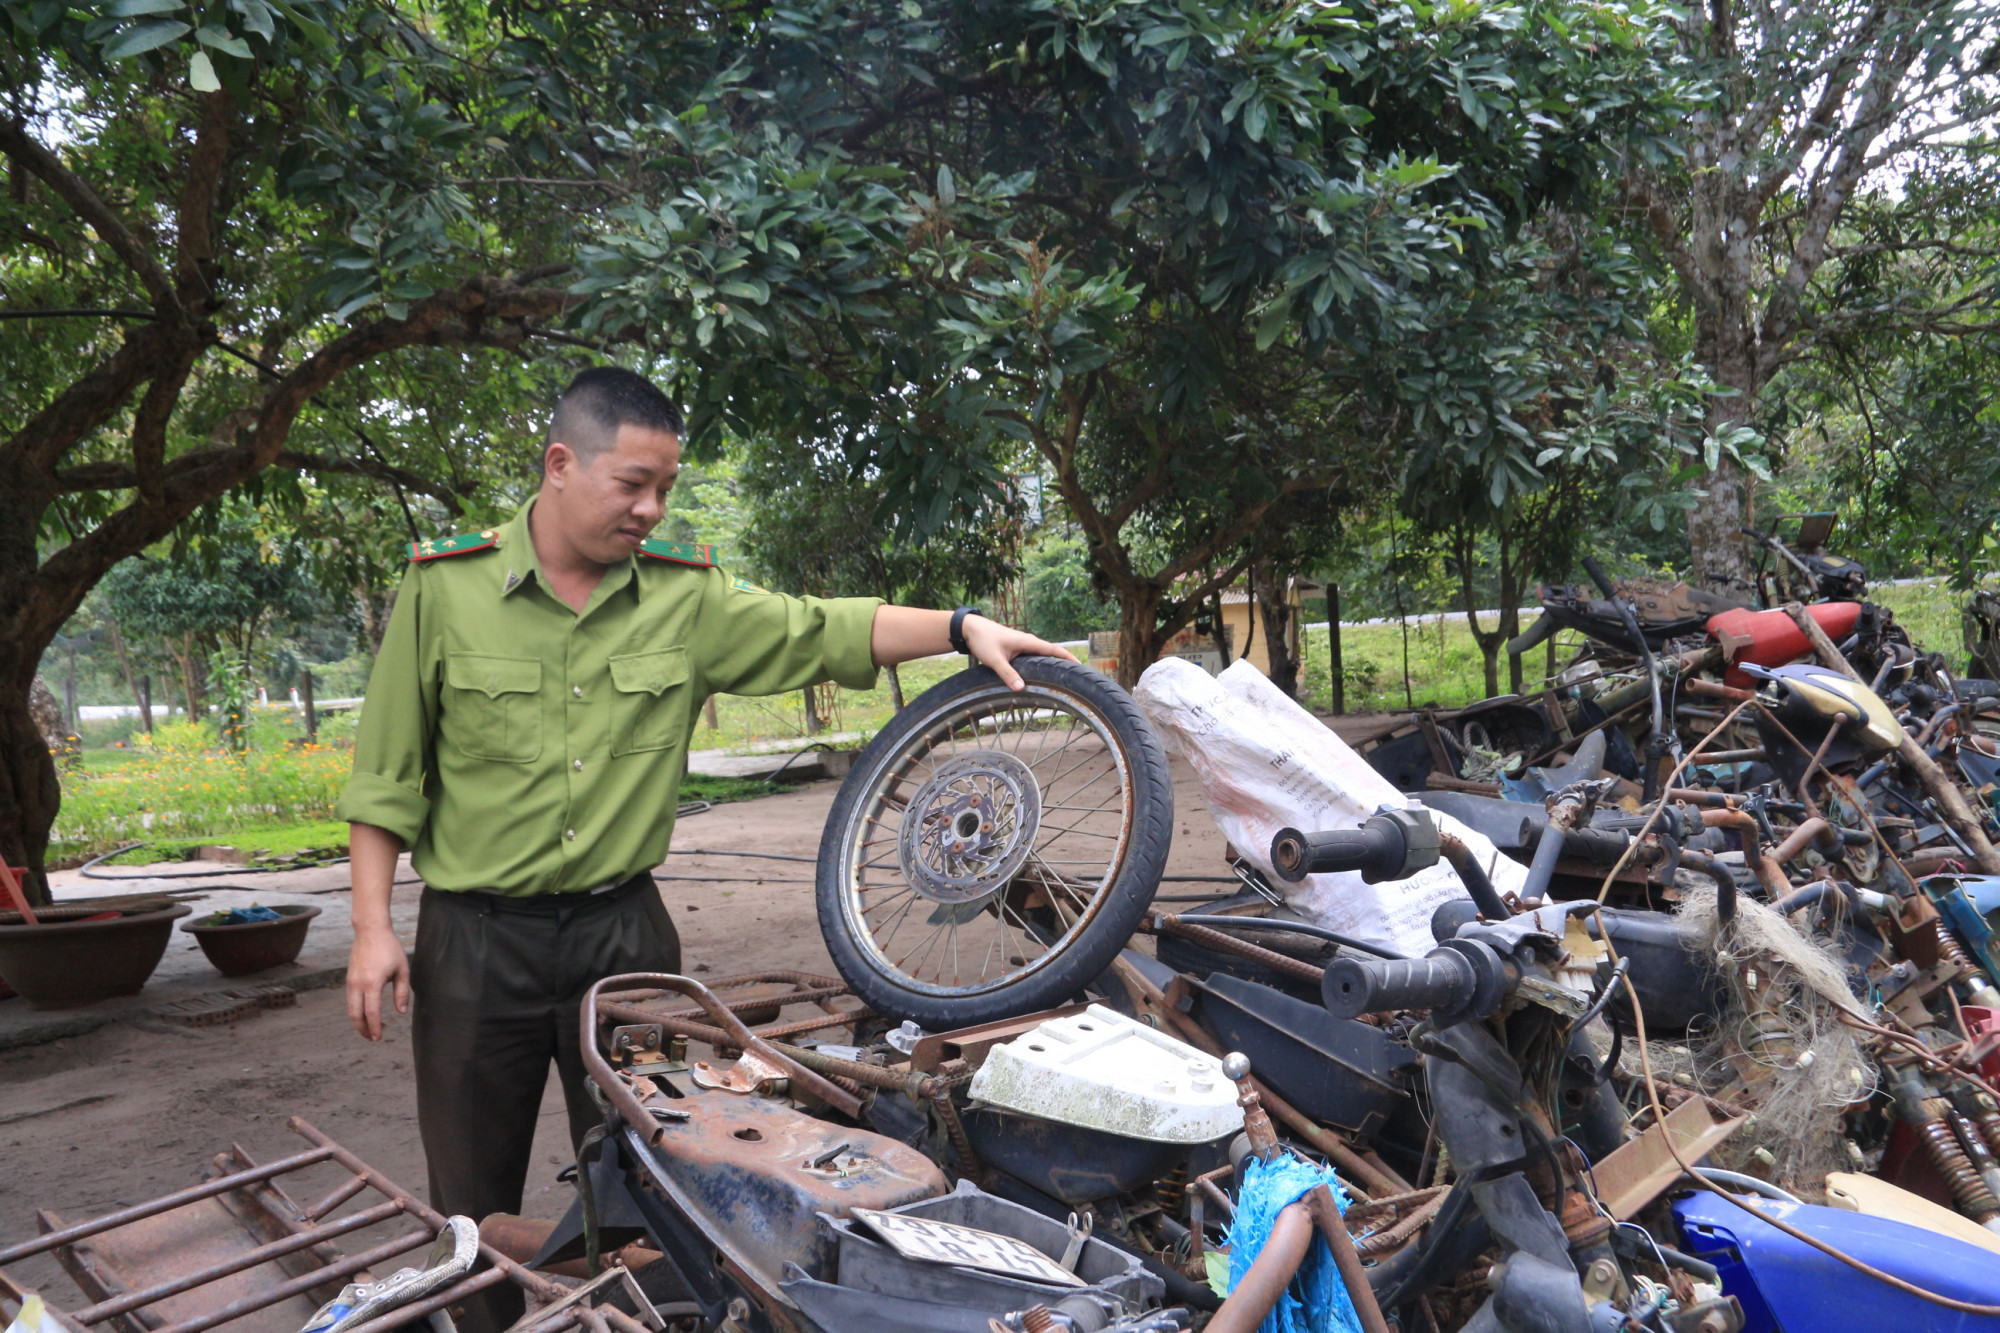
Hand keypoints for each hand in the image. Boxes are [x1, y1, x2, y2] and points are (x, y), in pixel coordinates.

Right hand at [346, 925, 409, 1040]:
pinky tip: (366, 1013)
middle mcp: (358, 984)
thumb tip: (401, 1012)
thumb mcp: (402, 970)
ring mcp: (350, 981)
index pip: (371, 1012)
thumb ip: (401, 992)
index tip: (378, 1037)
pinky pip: (350, 1000)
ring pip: (350, 1009)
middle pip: (355, 1015)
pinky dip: (356, 1010)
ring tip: (369, 1029)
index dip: (374, 1027)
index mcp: (372, 983)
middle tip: (372, 1038)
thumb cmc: (390, 949)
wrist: (370, 931)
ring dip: (358, 1021)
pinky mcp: (349, 978)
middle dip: (363, 1029)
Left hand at [962, 616, 1078, 690]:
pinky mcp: (1017, 647)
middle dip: (1065, 661)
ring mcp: (1023, 643)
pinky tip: (1043, 672)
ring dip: (1054, 662)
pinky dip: (1042, 662)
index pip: (1054, 650)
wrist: (970, 628)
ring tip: (1065, 675)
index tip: (1081, 666)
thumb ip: (1007, 674)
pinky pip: (1035, 655)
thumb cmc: (983, 640)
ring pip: (1043, 654)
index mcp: (1028, 642)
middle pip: (1052, 652)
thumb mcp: (995, 659)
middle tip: (1078, 675)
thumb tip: (1021, 688)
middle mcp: (1029, 641)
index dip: (1068, 657)